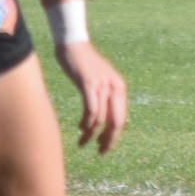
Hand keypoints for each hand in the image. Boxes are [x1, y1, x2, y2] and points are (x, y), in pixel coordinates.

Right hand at [55, 39, 125, 153]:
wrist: (73, 44)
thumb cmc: (84, 64)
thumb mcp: (100, 81)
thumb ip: (105, 98)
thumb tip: (106, 121)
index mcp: (120, 88)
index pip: (121, 119)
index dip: (113, 136)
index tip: (104, 147)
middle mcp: (115, 87)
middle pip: (116, 122)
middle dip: (108, 140)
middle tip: (100, 152)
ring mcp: (102, 85)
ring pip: (101, 119)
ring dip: (91, 134)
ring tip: (83, 142)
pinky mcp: (89, 83)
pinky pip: (91, 110)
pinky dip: (86, 122)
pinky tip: (81, 128)